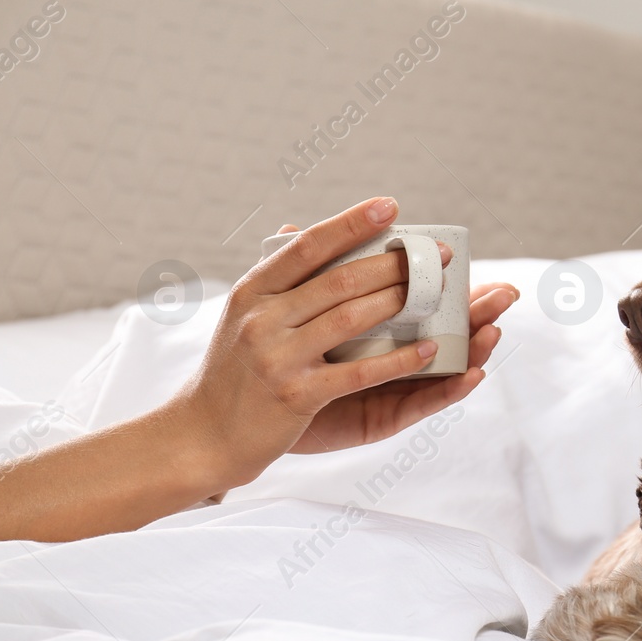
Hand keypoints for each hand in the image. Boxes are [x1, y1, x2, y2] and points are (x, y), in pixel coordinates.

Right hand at [171, 197, 516, 489]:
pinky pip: (360, 372)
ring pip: (352, 319)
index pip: (308, 246)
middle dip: (394, 264)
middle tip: (436, 255)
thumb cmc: (233, 372)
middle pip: (340, 279)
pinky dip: (399, 359)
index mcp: (253, 291)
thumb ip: (276, 280)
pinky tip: (430, 350)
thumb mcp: (243, 316)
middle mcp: (263, 318)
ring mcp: (278, 356)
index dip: (351, 223)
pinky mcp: (297, 395)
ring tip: (438, 293)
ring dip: (401, 302)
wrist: (203, 433)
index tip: (390, 206)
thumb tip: (296, 228)